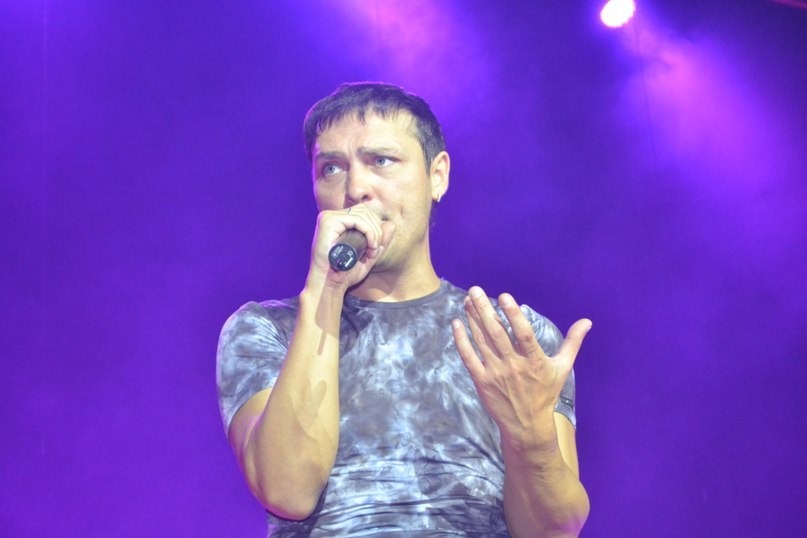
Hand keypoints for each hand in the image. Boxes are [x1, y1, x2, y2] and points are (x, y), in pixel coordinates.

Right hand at [308, 205, 394, 289]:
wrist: (329, 285)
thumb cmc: (345, 273)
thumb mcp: (368, 257)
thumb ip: (380, 242)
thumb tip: (390, 224)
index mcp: (338, 222)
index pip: (364, 213)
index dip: (376, 228)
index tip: (375, 249)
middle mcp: (331, 216)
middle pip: (365, 211)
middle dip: (377, 230)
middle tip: (374, 251)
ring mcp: (328, 218)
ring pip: (363, 214)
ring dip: (374, 233)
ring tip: (372, 251)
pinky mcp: (328, 222)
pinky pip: (357, 219)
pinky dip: (369, 231)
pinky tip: (370, 246)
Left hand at [451, 286, 590, 449]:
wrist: (527, 425)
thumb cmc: (545, 393)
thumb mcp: (562, 368)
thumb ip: (572, 342)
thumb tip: (587, 322)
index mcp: (534, 360)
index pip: (523, 334)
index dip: (513, 314)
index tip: (504, 296)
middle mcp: (514, 365)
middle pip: (496, 333)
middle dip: (484, 309)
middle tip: (475, 290)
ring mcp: (496, 373)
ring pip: (481, 341)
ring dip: (472, 319)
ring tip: (467, 300)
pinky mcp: (481, 381)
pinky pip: (469, 358)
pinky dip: (461, 341)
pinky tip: (457, 324)